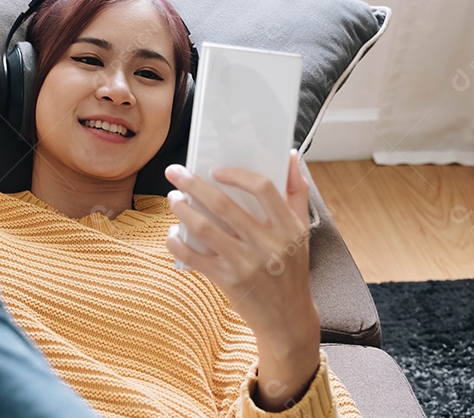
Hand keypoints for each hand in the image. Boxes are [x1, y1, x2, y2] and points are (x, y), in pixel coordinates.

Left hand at [164, 150, 319, 409]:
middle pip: (224, 205)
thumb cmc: (292, 269)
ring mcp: (246, 264)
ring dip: (182, 210)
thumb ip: (297, 192)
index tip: (216, 170)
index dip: (237, 175)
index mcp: (288, 228)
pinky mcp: (228, 281)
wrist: (287, 318)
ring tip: (173, 199)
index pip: (263, 188)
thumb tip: (289, 155)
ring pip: (204, 228)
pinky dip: (177, 243)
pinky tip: (172, 233)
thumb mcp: (302, 232)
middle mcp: (268, 245)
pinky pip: (194, 257)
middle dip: (193, 184)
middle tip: (175, 173)